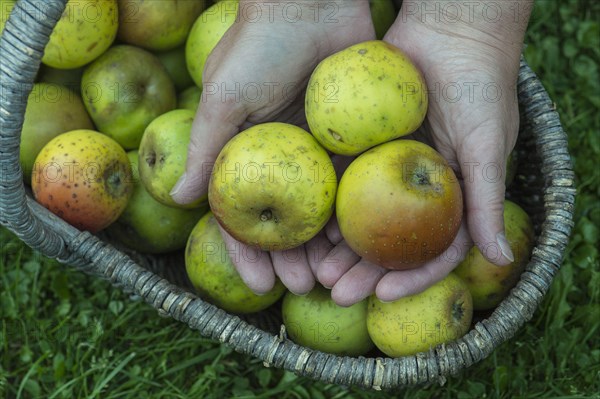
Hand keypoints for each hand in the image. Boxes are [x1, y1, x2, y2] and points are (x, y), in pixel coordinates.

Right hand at [170, 0, 374, 294]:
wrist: (314, 0)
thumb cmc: (262, 43)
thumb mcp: (224, 97)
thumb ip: (204, 147)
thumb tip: (175, 198)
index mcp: (245, 151)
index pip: (240, 213)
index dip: (247, 253)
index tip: (259, 285)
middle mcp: (279, 156)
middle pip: (284, 220)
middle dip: (291, 258)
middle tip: (303, 287)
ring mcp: (315, 149)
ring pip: (319, 209)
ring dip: (324, 245)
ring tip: (334, 276)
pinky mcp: (348, 137)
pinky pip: (349, 181)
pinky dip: (352, 212)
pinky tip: (359, 241)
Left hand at [318, 0, 533, 304]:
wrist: (450, 28)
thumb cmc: (480, 85)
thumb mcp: (488, 145)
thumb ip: (487, 200)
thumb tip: (500, 258)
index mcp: (452, 196)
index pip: (433, 250)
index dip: (411, 276)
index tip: (383, 294)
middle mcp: (419, 189)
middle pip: (390, 242)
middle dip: (364, 270)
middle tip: (335, 292)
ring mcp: (390, 169)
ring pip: (362, 218)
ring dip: (340, 246)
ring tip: (315, 269)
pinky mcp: (365, 145)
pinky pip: (344, 179)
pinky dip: (329, 204)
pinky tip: (309, 224)